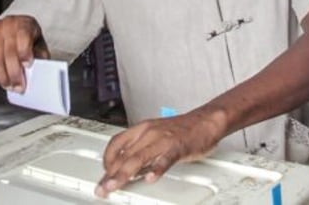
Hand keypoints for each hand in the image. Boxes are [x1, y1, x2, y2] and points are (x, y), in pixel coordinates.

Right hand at [0, 15, 48, 91]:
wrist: (14, 31)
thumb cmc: (28, 41)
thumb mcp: (39, 46)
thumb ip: (39, 55)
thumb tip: (37, 68)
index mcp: (25, 23)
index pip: (24, 36)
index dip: (25, 53)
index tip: (27, 66)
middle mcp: (9, 23)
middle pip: (9, 51)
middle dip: (14, 73)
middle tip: (18, 86)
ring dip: (2, 76)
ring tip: (8, 85)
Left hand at [95, 109, 226, 197]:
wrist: (205, 120)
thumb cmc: (182, 129)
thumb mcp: (155, 135)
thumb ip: (141, 149)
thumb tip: (127, 168)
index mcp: (143, 128)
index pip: (116, 142)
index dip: (107, 160)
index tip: (103, 174)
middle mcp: (149, 132)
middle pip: (124, 154)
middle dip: (111, 174)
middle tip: (103, 188)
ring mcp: (163, 140)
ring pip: (139, 157)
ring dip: (124, 174)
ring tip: (115, 185)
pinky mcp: (177, 147)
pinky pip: (165, 159)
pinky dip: (156, 169)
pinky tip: (150, 178)